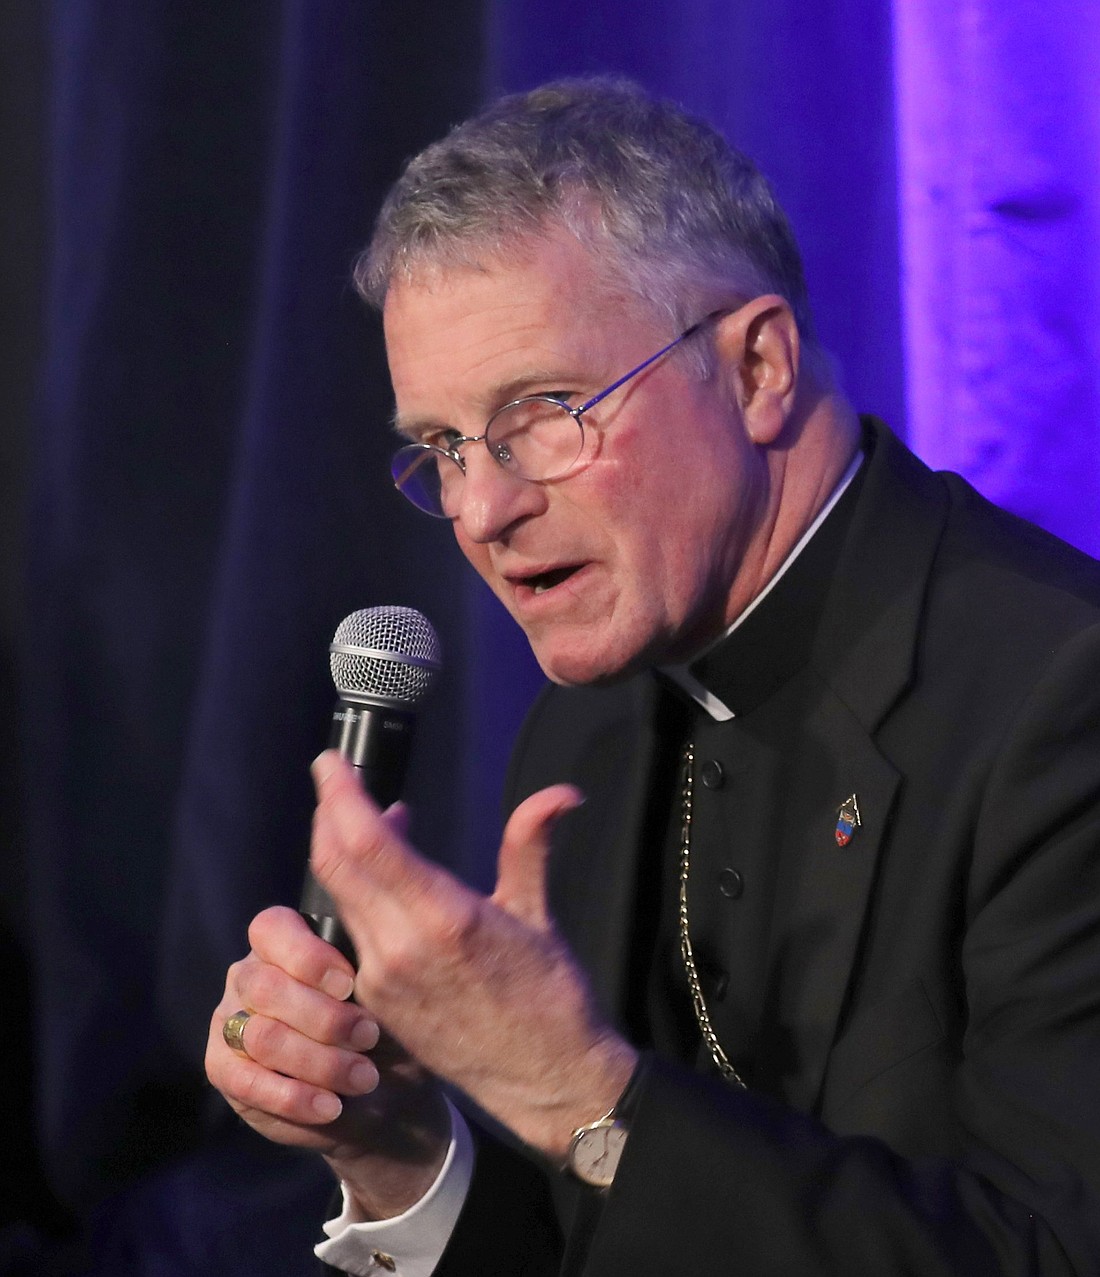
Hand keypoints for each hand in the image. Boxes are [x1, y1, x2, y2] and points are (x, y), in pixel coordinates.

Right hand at [205, 903, 450, 1217]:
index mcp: (283, 941)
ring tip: (364, 1077)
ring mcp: (229, 1020)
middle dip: (326, 1018)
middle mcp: (249, 974)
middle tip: (370, 1036)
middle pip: (267, 988)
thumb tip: (361, 967)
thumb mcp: (381, 997)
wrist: (383, 1092)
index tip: (351, 984)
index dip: (308, 956)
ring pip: (262, 1037)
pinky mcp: (222, 1068)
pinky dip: (295, 1098)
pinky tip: (331, 1107)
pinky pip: (248, 1083)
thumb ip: (363, 973)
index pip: (272, 929)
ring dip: (320, 1063)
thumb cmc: (383, 1028)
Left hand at [309, 750, 637, 1161]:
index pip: (368, 842)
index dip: (341, 795)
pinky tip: (377, 878)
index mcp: (445, 918)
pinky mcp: (376, 1004)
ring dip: (342, 852)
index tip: (330, 762)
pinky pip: (350, 933)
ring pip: (339, 898)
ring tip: (366, 820)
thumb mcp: (538, 914)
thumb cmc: (551, 997)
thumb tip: (563, 792)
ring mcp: (382, 980)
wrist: (545, 1081)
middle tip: (334, 779)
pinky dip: (355, 894)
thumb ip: (530, 844)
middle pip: (337, 865)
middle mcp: (401, 948)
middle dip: (329, 814)